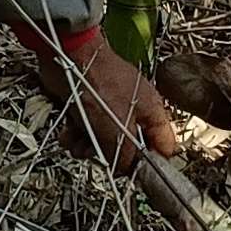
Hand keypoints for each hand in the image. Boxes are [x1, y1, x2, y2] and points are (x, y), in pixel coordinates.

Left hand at [43, 31, 195, 172]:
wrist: (68, 56)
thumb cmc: (98, 86)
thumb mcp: (117, 131)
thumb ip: (126, 156)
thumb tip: (126, 171)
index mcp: (152, 112)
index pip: (162, 146)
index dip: (149, 163)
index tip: (133, 174)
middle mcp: (135, 109)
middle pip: (128, 147)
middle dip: (108, 154)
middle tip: (95, 152)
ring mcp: (111, 106)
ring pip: (104, 140)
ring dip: (87, 145)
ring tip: (77, 141)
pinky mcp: (89, 103)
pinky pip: (86, 129)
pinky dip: (75, 134)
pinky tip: (68, 132)